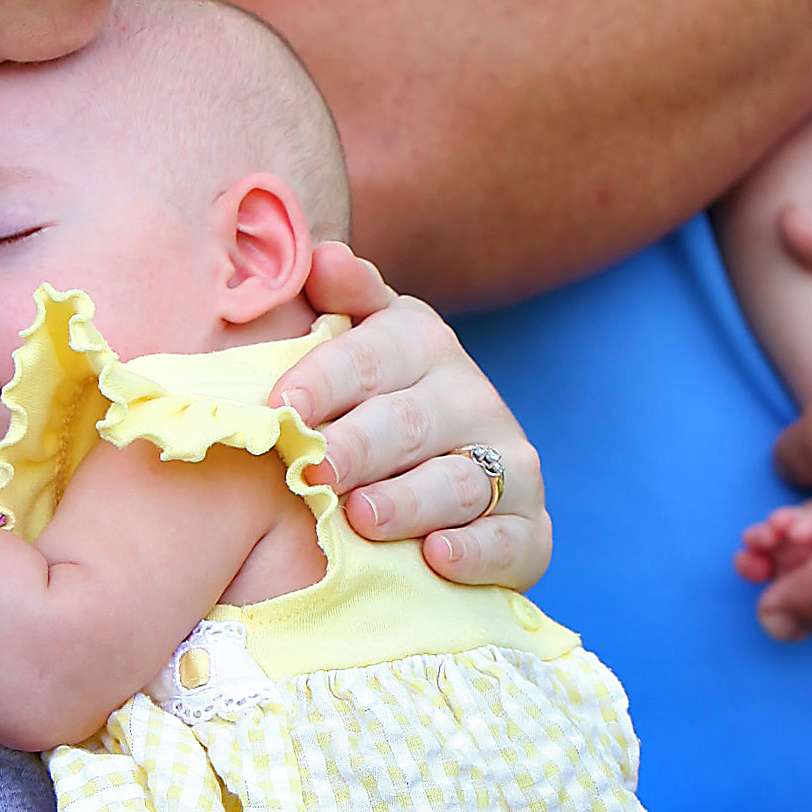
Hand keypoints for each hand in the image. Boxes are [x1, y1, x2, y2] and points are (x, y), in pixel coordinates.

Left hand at [278, 243, 550, 590]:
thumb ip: (341, 301)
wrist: (440, 498)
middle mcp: (471, 398)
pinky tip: (437, 556)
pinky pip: (509, 540)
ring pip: (459, 481)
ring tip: (363, 515)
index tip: (282, 407)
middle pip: (410, 421)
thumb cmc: (372, 412)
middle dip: (360, 445)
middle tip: (315, 468)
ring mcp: (507, 464)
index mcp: (421, 345)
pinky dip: (476, 551)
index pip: (372, 354)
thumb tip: (325, 255)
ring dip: (410, 500)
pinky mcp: (529, 529)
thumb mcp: (356, 346)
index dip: (326, 379)